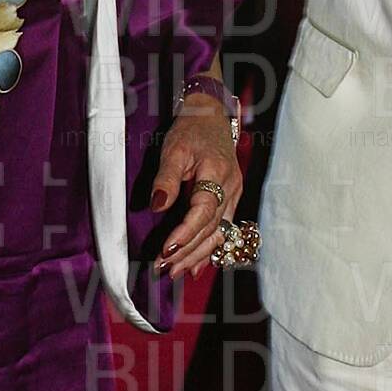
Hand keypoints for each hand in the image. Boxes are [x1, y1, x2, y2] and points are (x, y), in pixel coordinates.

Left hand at [151, 99, 243, 279]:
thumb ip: (166, 178)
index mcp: (218, 174)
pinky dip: (209, 250)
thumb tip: (157, 206)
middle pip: (211, 228)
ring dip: (196, 256)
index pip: (204, 210)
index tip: (166, 248)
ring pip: (218, 234)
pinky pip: (222, 231)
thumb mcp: (174, 149)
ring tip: (174, 272)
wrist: (211, 118)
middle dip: (186, 251)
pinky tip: (196, 267)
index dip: (186, 232)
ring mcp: (234, 196)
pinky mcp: (231, 201)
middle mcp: (231, 189)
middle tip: (163, 267)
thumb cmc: (191, 131)